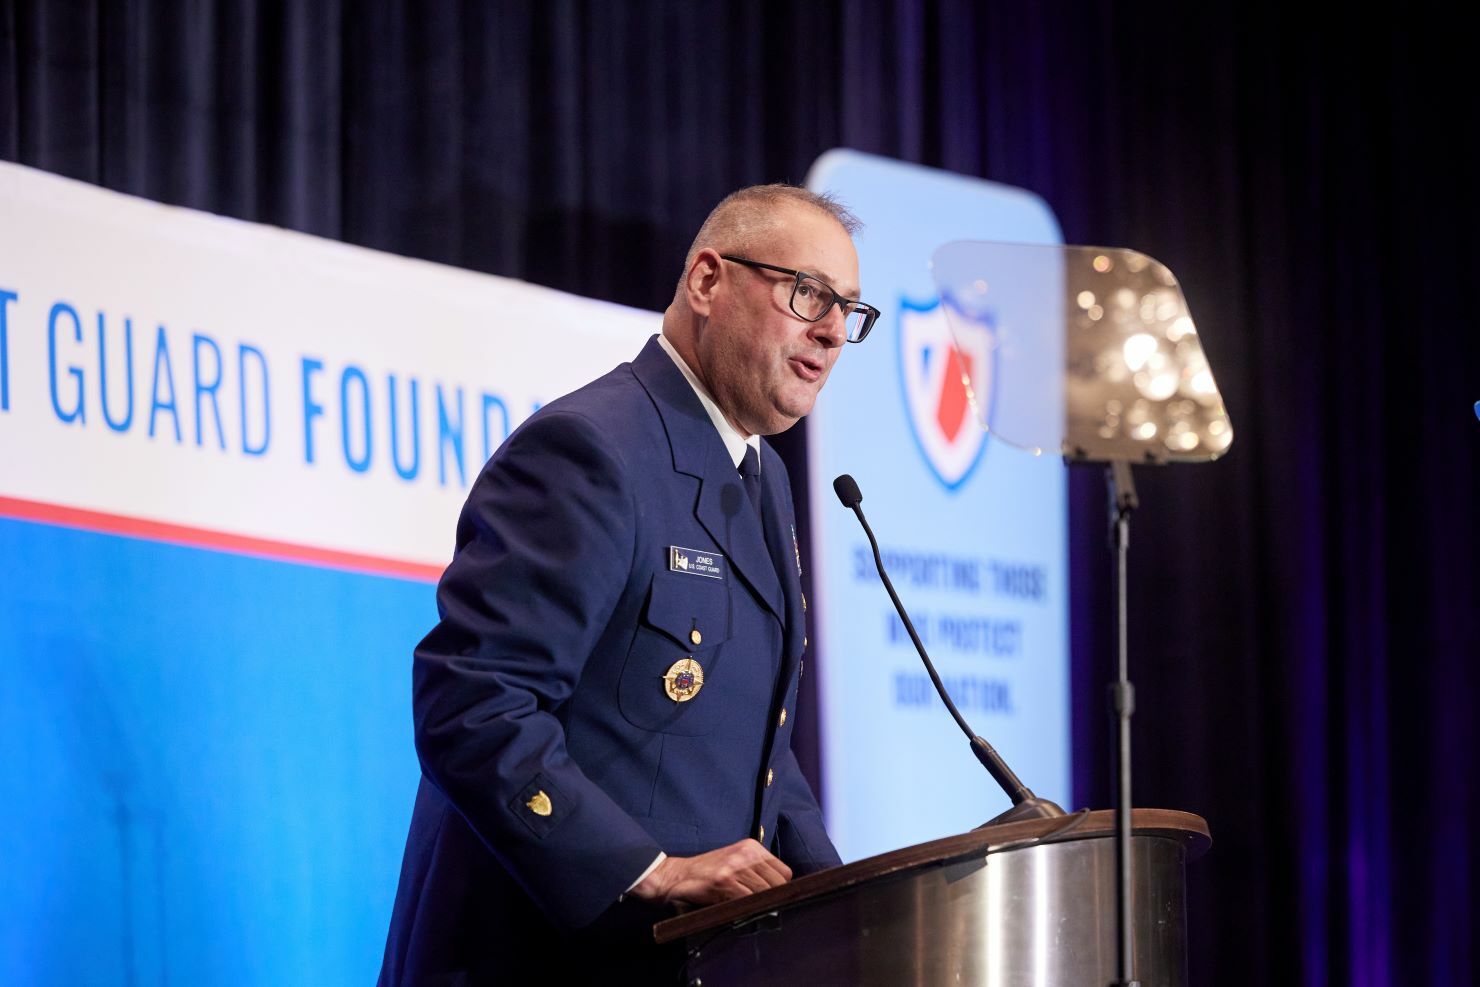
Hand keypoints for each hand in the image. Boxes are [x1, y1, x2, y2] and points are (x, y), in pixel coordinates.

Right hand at [629, 838, 791, 905]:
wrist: (675, 876)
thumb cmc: (708, 873)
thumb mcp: (735, 862)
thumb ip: (756, 871)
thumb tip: (781, 892)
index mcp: (752, 847)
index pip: (785, 873)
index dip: (781, 889)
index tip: (772, 899)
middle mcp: (746, 853)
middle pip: (778, 884)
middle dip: (772, 899)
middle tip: (761, 908)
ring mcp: (735, 866)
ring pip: (765, 893)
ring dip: (759, 906)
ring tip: (747, 909)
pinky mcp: (724, 880)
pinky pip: (748, 900)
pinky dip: (747, 909)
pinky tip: (737, 909)